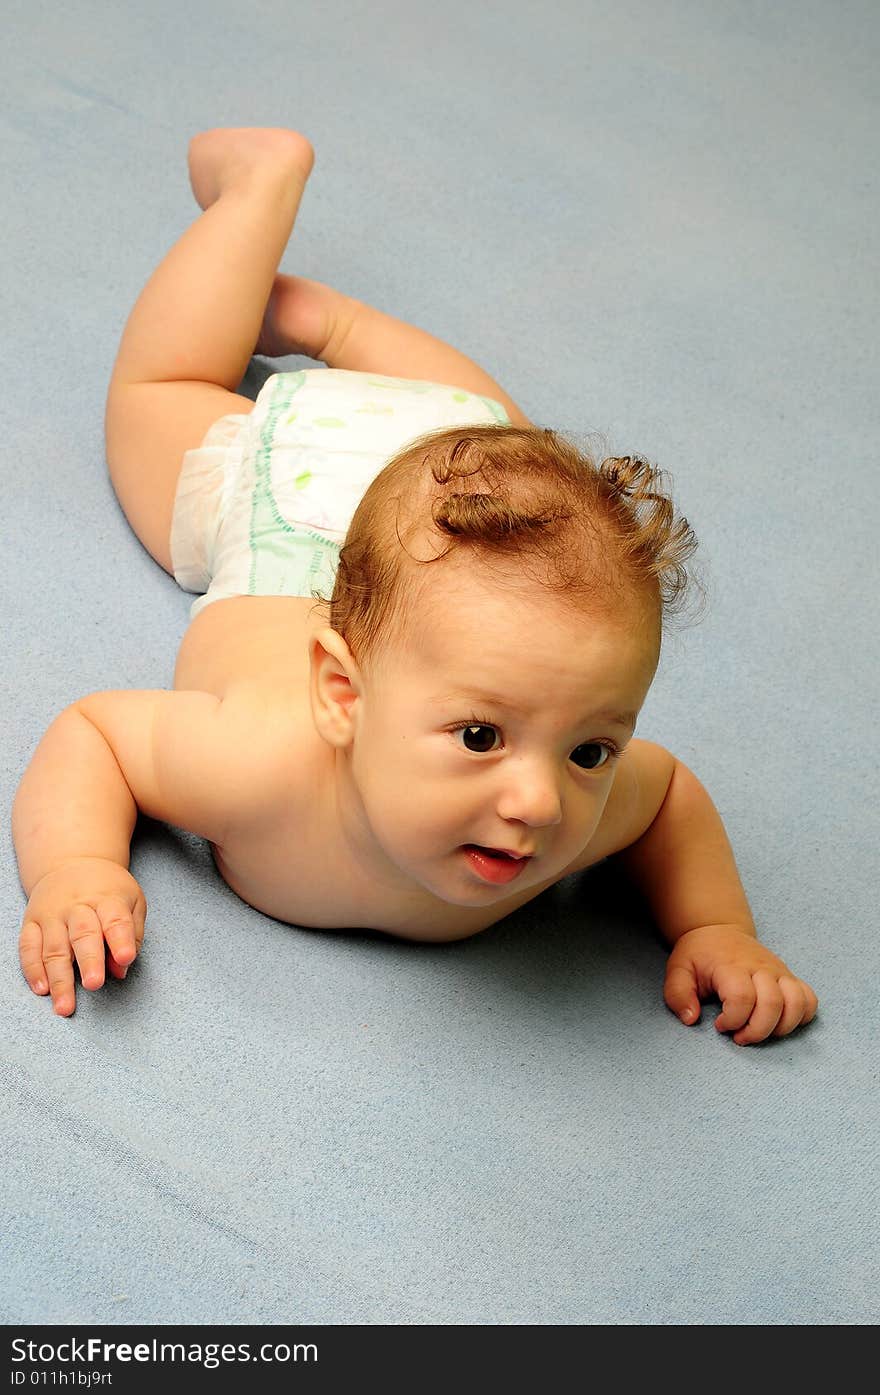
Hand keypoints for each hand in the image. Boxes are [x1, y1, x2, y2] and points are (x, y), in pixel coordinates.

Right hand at [19, 858, 146, 1016]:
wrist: (72, 862)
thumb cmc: (107, 889)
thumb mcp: (131, 901)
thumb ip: (131, 935)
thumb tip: (121, 969)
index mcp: (108, 898)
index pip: (116, 919)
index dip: (121, 939)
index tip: (125, 958)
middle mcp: (77, 905)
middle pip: (83, 934)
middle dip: (89, 961)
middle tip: (94, 984)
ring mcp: (52, 913)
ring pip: (54, 947)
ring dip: (59, 978)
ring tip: (65, 1005)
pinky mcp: (32, 921)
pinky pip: (28, 947)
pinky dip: (33, 969)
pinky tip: (42, 989)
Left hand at [664, 924, 817, 1045]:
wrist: (718, 929)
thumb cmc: (699, 954)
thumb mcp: (678, 970)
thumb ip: (678, 995)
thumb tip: (691, 1019)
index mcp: (731, 966)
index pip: (742, 998)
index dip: (733, 1020)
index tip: (720, 1025)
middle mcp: (760, 968)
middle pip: (772, 1004)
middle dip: (757, 1031)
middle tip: (739, 1036)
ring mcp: (778, 972)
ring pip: (797, 1003)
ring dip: (782, 1028)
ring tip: (761, 1031)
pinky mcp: (789, 977)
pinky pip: (809, 999)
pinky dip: (801, 1017)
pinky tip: (779, 1022)